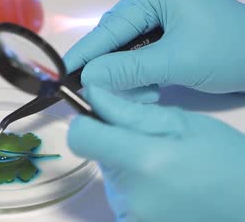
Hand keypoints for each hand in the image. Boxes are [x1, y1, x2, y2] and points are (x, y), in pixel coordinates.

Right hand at [63, 0, 244, 99]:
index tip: (62, 73)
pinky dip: (141, 76)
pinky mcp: (165, 33)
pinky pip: (139, 56)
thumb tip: (87, 78)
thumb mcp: (177, 61)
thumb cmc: (230, 51)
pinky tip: (151, 91)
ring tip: (144, 96)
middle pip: (115, 39)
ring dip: (129, 77)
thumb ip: (129, 69)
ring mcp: (159, 15)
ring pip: (125, 51)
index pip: (112, 27)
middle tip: (105, 96)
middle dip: (114, 70)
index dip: (86, 52)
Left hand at [68, 85, 244, 221]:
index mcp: (143, 161)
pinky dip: (133, 189)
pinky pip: (119, 197)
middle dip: (116, 145)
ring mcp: (130, 215)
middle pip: (96, 155)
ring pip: (109, 176)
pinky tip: (163, 188)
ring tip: (165, 169)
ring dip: (127, 168)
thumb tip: (91, 96)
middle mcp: (129, 194)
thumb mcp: (182, 124)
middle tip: (154, 146)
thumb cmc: (225, 161)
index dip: (87, 123)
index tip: (102, 120)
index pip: (80, 137)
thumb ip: (129, 112)